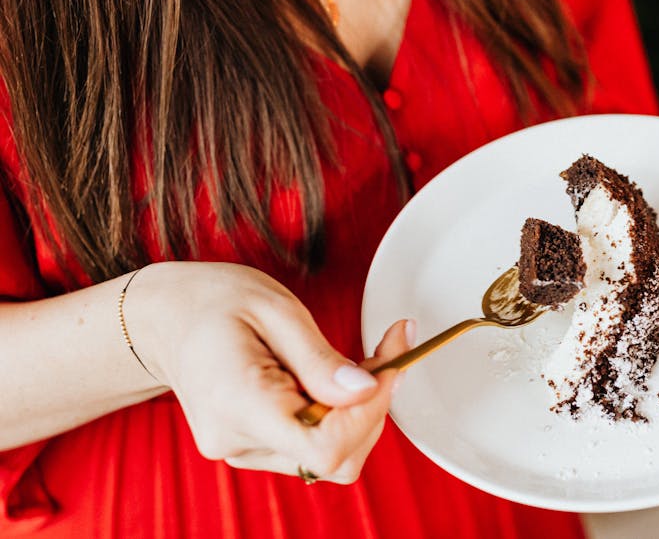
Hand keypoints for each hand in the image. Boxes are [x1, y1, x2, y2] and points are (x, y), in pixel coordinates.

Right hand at [128, 261, 412, 483]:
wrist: (164, 317)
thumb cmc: (214, 301)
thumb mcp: (274, 309)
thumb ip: (320, 357)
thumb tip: (366, 391)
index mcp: (239, 404)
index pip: (324, 448)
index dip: (369, 414)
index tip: (389, 365)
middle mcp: (238, 441)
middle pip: (335, 459)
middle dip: (375, 408)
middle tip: (390, 349)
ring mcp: (244, 451)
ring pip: (331, 457)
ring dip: (362, 411)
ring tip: (363, 360)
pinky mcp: (254, 448)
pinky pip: (314, 445)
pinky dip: (341, 415)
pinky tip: (338, 378)